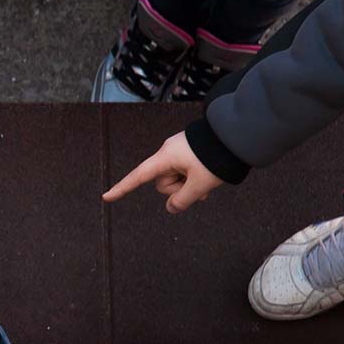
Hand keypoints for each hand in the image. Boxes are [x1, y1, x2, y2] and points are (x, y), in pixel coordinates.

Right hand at [102, 132, 223, 213]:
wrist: (237, 135)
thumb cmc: (216, 157)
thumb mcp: (200, 184)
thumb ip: (182, 200)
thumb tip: (171, 208)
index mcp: (165, 157)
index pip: (138, 177)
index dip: (122, 188)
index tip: (106, 197)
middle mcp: (168, 152)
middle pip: (162, 181)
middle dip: (177, 189)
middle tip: (199, 189)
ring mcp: (179, 151)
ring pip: (175, 177)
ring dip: (188, 184)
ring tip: (207, 183)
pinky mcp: (188, 151)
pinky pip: (184, 171)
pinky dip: (192, 178)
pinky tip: (207, 180)